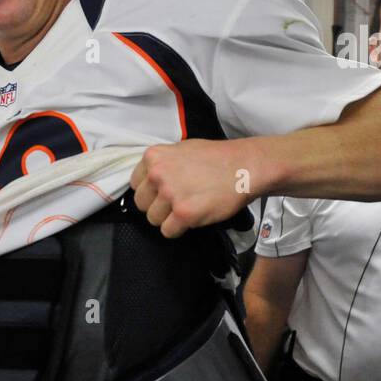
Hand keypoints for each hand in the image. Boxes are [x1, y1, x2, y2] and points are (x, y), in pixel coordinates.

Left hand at [129, 140, 258, 236]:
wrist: (245, 167)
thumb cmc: (217, 158)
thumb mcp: (181, 150)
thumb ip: (162, 164)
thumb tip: (149, 180)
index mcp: (153, 157)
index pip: (136, 184)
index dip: (151, 191)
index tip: (163, 192)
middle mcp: (157, 174)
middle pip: (141, 203)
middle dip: (158, 206)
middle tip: (178, 202)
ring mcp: (169, 194)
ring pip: (153, 219)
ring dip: (168, 219)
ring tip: (188, 208)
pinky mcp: (183, 213)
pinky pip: (168, 231)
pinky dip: (179, 229)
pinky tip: (193, 217)